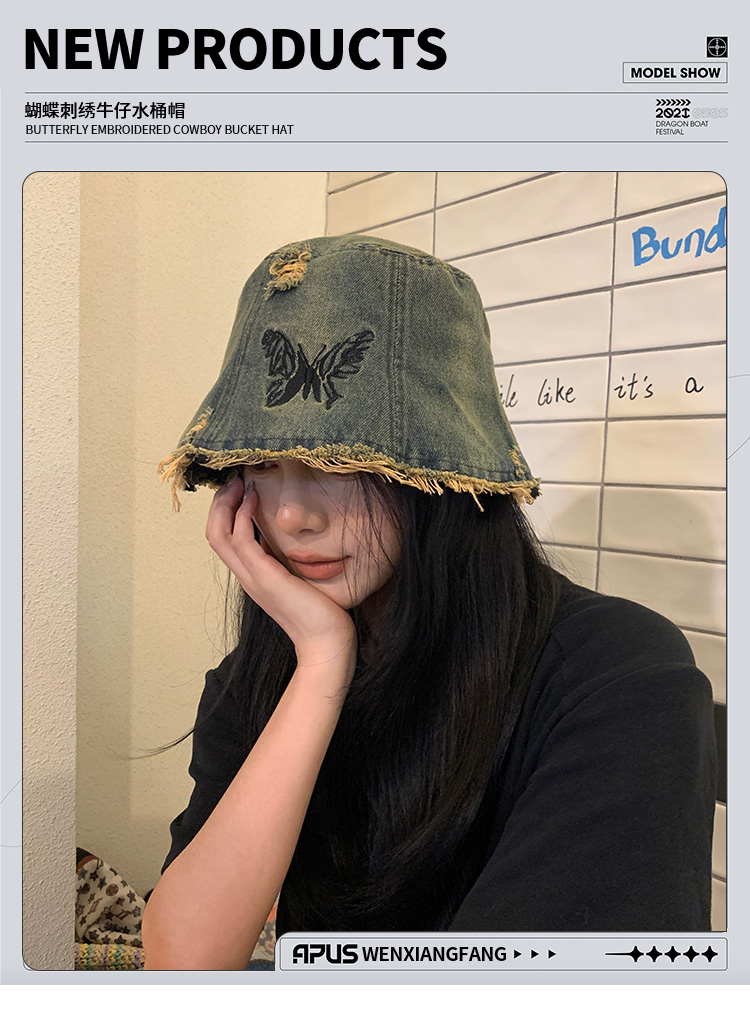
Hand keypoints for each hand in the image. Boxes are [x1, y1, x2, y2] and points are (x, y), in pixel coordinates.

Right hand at [206, 476, 356, 672]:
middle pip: (213, 533)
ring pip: (218, 534)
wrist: (326, 643)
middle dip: (220, 502)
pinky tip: (254, 500)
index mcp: (252, 576)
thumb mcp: (301, 581)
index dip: (226, 511)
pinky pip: (241, 539)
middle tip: (233, 478)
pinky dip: (243, 516)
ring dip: (226, 503)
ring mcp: (252, 577)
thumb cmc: (320, 614)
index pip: (224, 539)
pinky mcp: (264, 577)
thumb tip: (295, 541)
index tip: (240, 489)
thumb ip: (291, 563)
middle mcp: (246, 576)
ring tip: (239, 482)